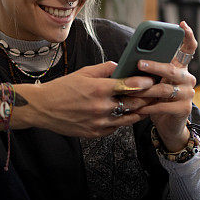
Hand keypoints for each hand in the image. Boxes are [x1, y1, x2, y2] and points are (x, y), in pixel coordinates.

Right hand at [26, 62, 154, 137]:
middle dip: (147, 98)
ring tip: (147, 105)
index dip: (144, 83)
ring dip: (139, 111)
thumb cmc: (62, 88)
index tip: (152, 80)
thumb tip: (120, 66)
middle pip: (133, 103)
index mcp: (98, 89)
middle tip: (156, 93)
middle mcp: (101, 107)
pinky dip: (123, 121)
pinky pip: (115, 128)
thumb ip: (104, 69)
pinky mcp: (95, 133)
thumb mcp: (83, 72)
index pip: (129, 86)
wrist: (43, 108)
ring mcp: (98, 122)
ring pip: (128, 118)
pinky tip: (128, 115)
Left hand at [133, 21, 197, 150]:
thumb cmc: (157, 99)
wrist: (168, 125)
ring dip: (145, 90)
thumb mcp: (154, 82)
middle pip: (172, 69)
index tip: (181, 24)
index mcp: (180, 68)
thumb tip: (131, 61)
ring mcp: (188, 94)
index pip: (188, 48)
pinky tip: (137, 108)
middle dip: (155, 66)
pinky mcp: (184, 109)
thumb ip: (149, 71)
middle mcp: (188, 78)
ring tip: (131, 89)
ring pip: (165, 89)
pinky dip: (148, 107)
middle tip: (139, 63)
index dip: (187, 36)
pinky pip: (163, 105)